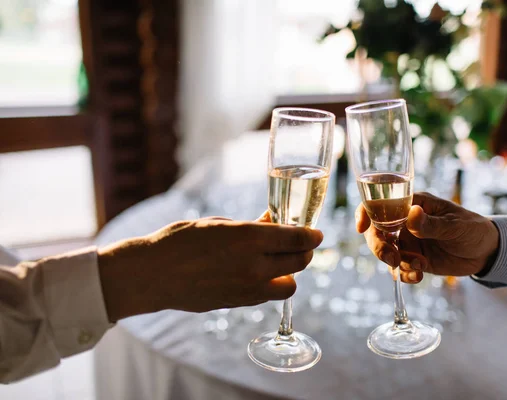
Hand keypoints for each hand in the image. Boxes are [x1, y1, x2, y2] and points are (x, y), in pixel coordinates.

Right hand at [98, 212, 322, 321]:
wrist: (152, 274)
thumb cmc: (180, 240)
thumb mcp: (219, 224)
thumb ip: (252, 226)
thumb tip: (274, 222)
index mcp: (250, 238)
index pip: (298, 238)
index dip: (311, 235)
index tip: (315, 233)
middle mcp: (255, 265)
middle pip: (300, 262)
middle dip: (304, 251)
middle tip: (299, 244)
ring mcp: (249, 289)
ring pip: (290, 286)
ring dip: (290, 273)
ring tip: (279, 263)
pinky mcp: (240, 303)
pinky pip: (268, 296)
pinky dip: (271, 286)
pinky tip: (259, 275)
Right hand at [356, 192, 498, 283]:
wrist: (486, 252)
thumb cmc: (472, 229)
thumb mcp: (454, 226)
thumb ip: (431, 224)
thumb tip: (411, 215)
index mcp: (413, 205)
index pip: (381, 203)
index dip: (366, 212)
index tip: (362, 227)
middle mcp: (405, 222)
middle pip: (377, 231)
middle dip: (379, 246)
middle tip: (392, 258)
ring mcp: (408, 242)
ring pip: (385, 252)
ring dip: (395, 263)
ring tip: (418, 268)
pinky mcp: (413, 259)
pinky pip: (398, 269)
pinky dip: (404, 275)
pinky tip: (419, 277)